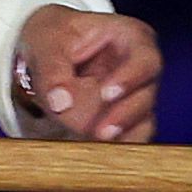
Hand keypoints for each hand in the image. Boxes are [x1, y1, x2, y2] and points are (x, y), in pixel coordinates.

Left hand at [15, 4, 160, 142]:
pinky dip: (115, 149)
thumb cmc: (54, 37)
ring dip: (120, 137)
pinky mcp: (127, 122)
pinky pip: (129, 140)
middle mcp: (140, 70)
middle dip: (123, 116)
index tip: (106, 94)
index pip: (144, 59)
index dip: (130, 78)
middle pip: (146, 96)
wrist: (48, 52)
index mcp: (131, 38)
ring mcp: (137, 97)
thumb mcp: (46, 42)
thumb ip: (52, 71)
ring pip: (141, 122)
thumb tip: (60, 103)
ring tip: (94, 145)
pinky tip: (97, 154)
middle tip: (100, 132)